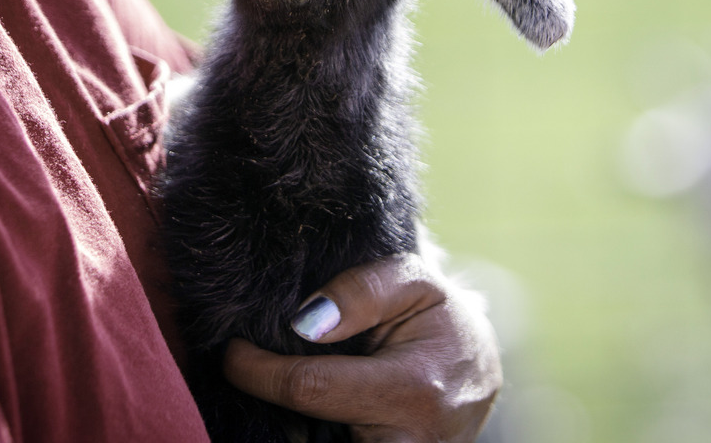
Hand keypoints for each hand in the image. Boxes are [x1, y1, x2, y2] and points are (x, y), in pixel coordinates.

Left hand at [223, 253, 502, 442]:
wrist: (477, 373)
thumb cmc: (442, 321)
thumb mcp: (416, 283)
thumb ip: (363, 291)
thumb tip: (305, 322)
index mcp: (413, 392)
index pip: (309, 388)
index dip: (258, 369)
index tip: (233, 351)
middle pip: (306, 431)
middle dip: (269, 402)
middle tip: (250, 368)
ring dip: (289, 422)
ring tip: (276, 383)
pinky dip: (310, 427)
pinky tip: (304, 408)